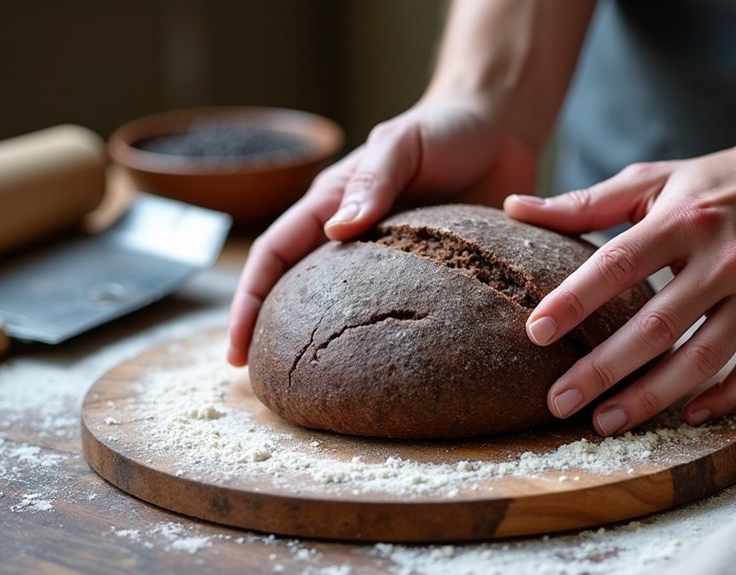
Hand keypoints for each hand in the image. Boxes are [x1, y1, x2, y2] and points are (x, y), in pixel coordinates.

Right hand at [228, 99, 536, 365]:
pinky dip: (391, 344)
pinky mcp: (431, 275)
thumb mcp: (404, 143)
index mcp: (332, 204)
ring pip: (347, 310)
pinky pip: (405, 313)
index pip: (274, 255)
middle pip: (298, 291)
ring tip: (321, 392)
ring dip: (328, 346)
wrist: (499, 131)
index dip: (249, 301)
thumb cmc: (444, 130)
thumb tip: (337, 230)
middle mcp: (353, 237)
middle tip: (267, 386)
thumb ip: (373, 180)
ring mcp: (390, 260)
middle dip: (274, 335)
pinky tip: (396, 375)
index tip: (236, 350)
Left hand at [504, 133, 735, 434]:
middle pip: (656, 326)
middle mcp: (724, 257)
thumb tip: (513, 207)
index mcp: (683, 219)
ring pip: (702, 358)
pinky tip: (687, 415)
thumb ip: (585, 202)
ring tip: (605, 422)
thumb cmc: (718, 182)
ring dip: (652, 397)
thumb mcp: (654, 179)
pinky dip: (723, 397)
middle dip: (603, 370)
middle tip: (558, 402)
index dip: (574, 301)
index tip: (534, 333)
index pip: (617, 265)